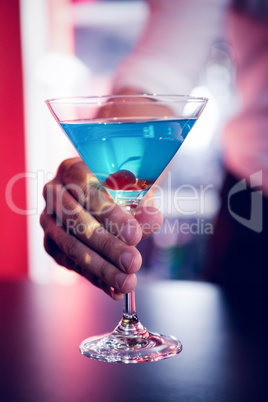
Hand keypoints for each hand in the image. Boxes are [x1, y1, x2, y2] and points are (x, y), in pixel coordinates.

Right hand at [40, 157, 162, 299]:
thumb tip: (153, 220)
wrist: (103, 195)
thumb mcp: (134, 188)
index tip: (135, 235)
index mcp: (72, 169)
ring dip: (101, 268)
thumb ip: (142, 204)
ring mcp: (49, 220)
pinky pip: (71, 264)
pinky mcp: (52, 245)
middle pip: (77, 222)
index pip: (87, 190)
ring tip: (127, 282)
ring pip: (72, 247)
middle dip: (107, 246)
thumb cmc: (120, 187)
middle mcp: (54, 193)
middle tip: (133, 262)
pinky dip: (95, 278)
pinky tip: (115, 289)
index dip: (110, 214)